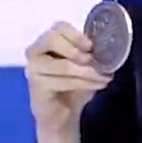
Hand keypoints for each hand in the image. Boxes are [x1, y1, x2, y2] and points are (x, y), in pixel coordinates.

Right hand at [24, 21, 113, 142]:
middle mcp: (35, 52)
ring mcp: (32, 69)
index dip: (75, 34)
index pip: (58, 27)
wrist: (62, 115)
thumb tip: (109, 47)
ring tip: (105, 77)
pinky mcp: (36, 86)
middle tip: (95, 61)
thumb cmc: (74, 86)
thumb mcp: (86, 66)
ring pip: (62, 64)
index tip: (91, 45)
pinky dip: (85, 83)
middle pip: (53, 39)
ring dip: (88, 71)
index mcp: (48, 42)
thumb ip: (91, 55)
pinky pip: (63, 81)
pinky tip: (98, 85)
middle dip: (77, 50)